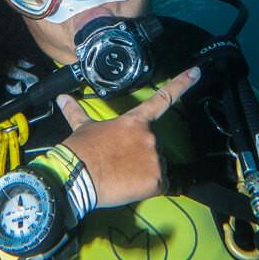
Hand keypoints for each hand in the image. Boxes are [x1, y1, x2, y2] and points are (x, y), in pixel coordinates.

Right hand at [57, 67, 200, 208]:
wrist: (77, 176)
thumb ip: (76, 112)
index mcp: (134, 121)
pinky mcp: (156, 180)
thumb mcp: (81, 128)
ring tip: (120, 175)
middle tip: (118, 163)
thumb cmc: (80, 151)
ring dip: (142, 172)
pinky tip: (128, 186)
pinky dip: (146, 188)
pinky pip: (158, 186)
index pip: (162, 99)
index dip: (181, 84)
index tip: (197, 72)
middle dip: (139, 156)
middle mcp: (149, 137)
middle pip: (153, 147)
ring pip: (156, 167)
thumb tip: (61, 99)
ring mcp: (154, 158)